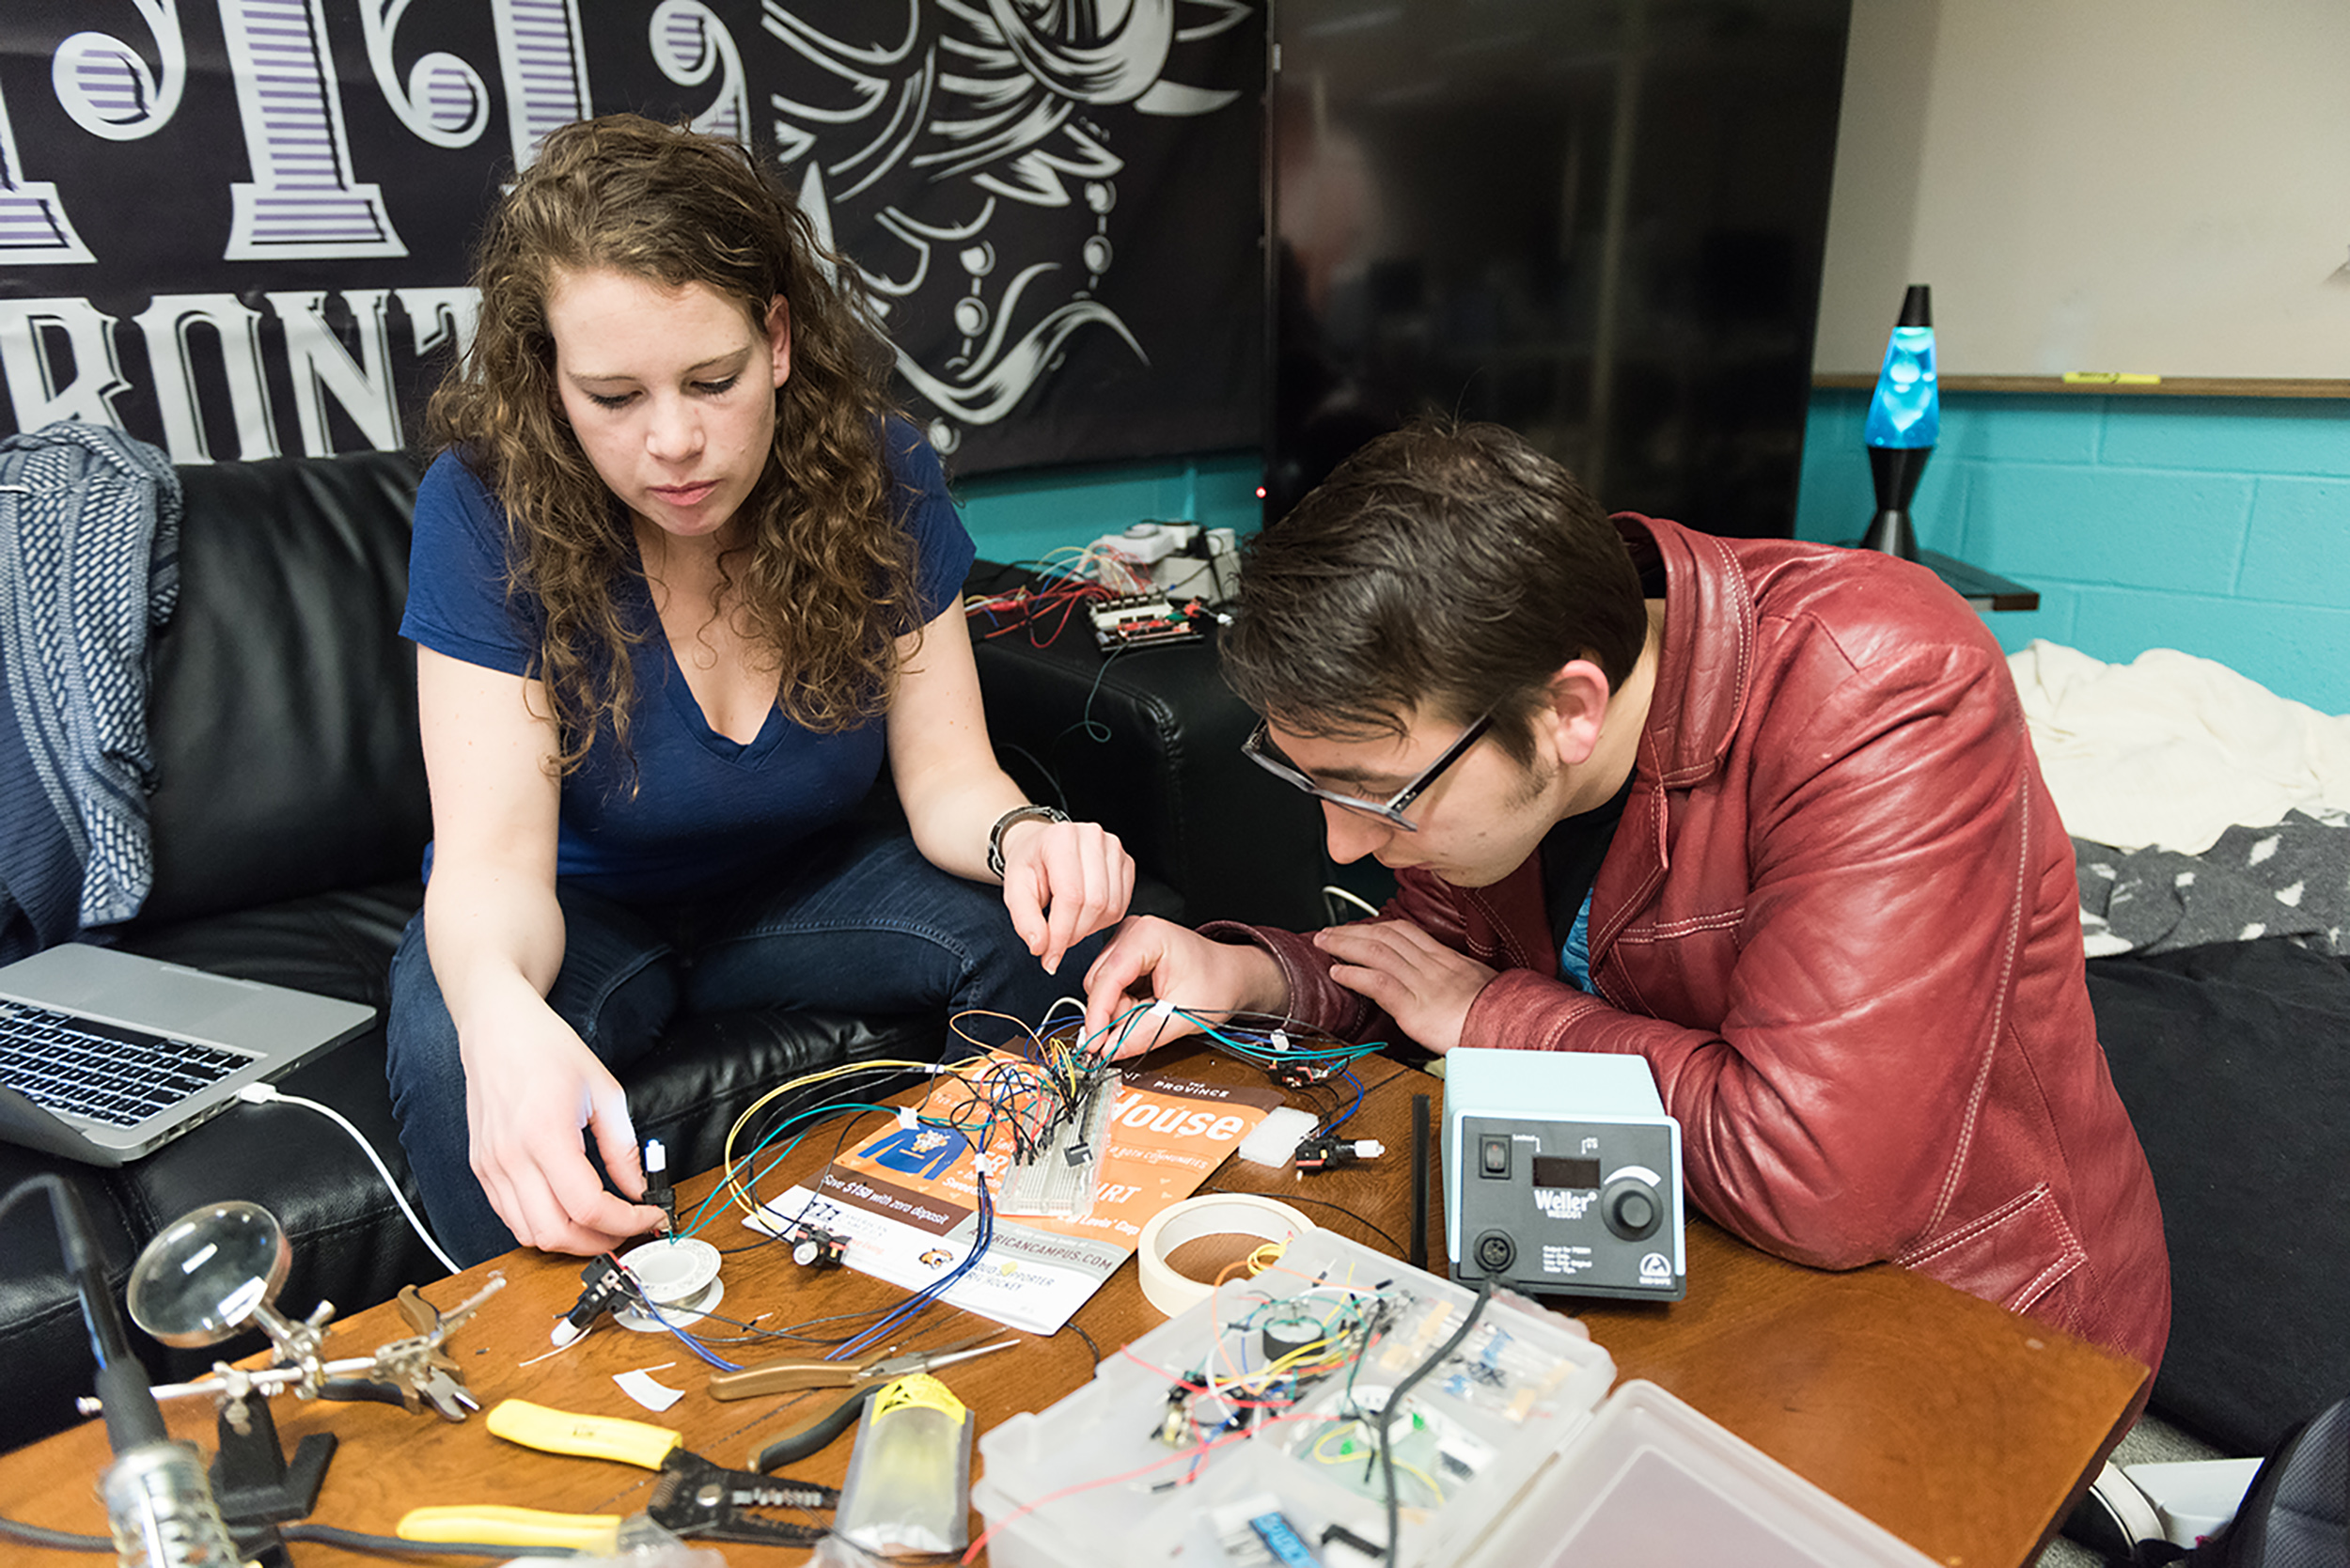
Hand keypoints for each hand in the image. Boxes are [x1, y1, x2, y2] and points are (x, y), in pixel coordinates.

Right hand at [456, 993, 666, 1254]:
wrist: (497, 1029)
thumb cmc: (547, 1049)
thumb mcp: (604, 1091)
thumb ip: (623, 1147)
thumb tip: (639, 1188)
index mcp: (546, 1136)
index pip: (588, 1207)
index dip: (626, 1222)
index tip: (650, 1216)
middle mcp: (511, 1158)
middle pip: (555, 1234)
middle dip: (599, 1242)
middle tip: (629, 1230)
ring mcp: (491, 1167)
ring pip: (529, 1234)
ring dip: (570, 1241)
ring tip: (602, 1226)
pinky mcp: (481, 1168)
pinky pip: (510, 1216)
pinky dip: (542, 1225)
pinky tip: (568, 1211)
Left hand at [998, 816, 1134, 975]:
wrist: (1041, 848)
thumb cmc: (1030, 865)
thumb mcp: (1014, 891)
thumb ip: (1025, 919)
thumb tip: (1040, 946)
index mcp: (1062, 838)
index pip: (1071, 896)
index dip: (1061, 933)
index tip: (1050, 957)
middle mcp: (1092, 837)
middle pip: (1094, 903)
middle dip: (1074, 934)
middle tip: (1056, 944)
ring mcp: (1114, 848)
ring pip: (1111, 907)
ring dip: (1088, 929)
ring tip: (1068, 925)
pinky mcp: (1126, 863)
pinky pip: (1121, 906)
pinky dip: (1102, 921)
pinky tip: (1084, 916)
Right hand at [1080, 915, 1286, 1057]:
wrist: (1232, 975)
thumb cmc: (1217, 984)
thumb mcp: (1182, 1016)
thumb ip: (1143, 1035)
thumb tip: (1110, 1050)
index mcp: (1148, 936)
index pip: (1107, 979)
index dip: (1099, 1015)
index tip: (1095, 1044)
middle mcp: (1132, 932)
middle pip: (1099, 983)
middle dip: (1116, 1014)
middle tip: (1144, 1026)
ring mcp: (1126, 940)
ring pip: (1101, 987)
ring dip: (1121, 1011)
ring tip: (1154, 1010)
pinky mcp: (1125, 954)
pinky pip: (1109, 987)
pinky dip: (1125, 1004)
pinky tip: (1148, 1003)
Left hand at [1312, 919, 1496, 1052]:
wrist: (1512, 1029)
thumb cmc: (1500, 1014)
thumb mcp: (1481, 988)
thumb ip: (1458, 982)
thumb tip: (1448, 987)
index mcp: (1447, 960)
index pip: (1405, 932)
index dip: (1377, 926)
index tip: (1359, 927)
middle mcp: (1432, 966)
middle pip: (1385, 936)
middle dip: (1353, 931)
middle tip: (1330, 932)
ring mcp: (1422, 985)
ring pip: (1377, 953)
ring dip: (1345, 946)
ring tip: (1325, 945)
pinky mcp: (1415, 1007)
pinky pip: (1379, 983)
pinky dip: (1355, 975)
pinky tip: (1339, 973)